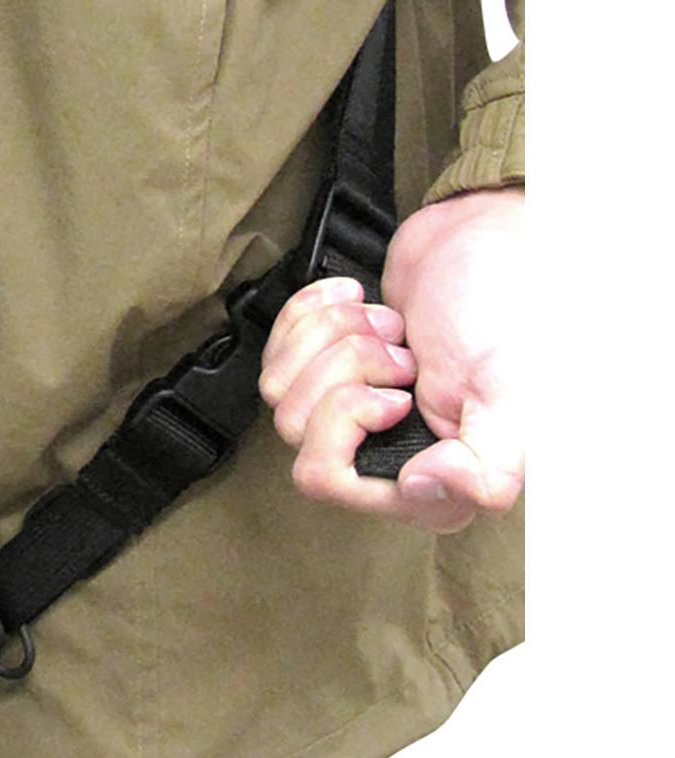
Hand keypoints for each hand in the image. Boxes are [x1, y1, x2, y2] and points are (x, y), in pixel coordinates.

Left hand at [258, 187, 524, 532]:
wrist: (492, 242)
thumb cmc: (509, 318)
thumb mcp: (511, 402)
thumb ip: (485, 470)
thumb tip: (418, 489)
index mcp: (424, 482)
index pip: (322, 477)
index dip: (346, 420)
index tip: (399, 393)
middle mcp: (379, 455)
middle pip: (293, 425)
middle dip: (344, 367)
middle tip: (400, 352)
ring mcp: (346, 410)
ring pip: (277, 386)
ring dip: (331, 336)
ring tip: (390, 325)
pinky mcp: (324, 364)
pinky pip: (273, 350)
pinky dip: (309, 313)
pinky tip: (358, 301)